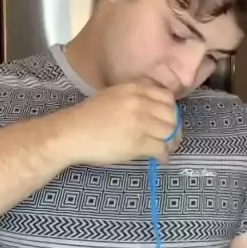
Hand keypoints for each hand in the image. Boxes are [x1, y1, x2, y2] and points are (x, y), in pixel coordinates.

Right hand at [62, 81, 180, 165]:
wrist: (71, 133)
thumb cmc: (87, 117)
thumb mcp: (112, 95)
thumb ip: (133, 97)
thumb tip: (152, 109)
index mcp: (134, 89)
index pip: (166, 97)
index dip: (170, 110)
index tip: (167, 119)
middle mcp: (140, 102)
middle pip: (172, 114)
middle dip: (174, 127)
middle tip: (171, 137)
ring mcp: (141, 122)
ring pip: (170, 132)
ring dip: (172, 142)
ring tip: (167, 149)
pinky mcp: (138, 143)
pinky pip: (161, 148)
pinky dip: (164, 155)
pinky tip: (160, 158)